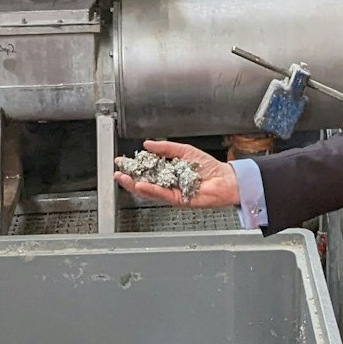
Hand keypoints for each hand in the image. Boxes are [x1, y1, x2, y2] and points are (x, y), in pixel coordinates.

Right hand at [113, 140, 239, 207]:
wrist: (224, 179)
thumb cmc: (208, 166)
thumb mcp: (184, 150)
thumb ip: (166, 148)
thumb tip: (148, 144)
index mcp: (168, 170)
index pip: (147, 169)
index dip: (134, 166)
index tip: (122, 161)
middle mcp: (168, 182)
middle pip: (144, 181)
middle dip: (129, 178)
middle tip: (117, 172)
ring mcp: (172, 192)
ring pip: (150, 191)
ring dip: (135, 185)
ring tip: (124, 179)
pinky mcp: (178, 200)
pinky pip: (161, 195)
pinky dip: (150, 190)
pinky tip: (141, 185)